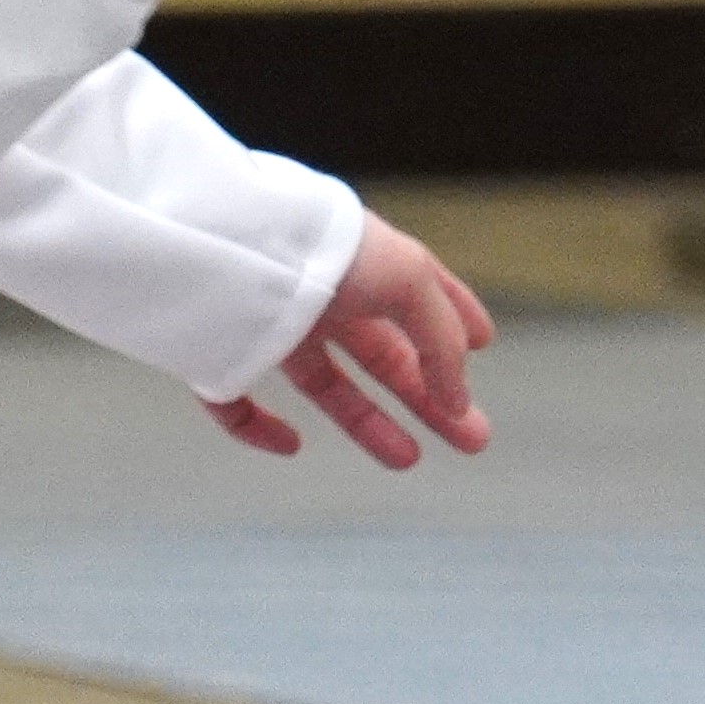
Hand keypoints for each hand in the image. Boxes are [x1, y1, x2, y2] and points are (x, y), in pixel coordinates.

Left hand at [206, 215, 495, 468]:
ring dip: (369, 423)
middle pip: (383, 353)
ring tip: (410, 459)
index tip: (484, 345)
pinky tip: (291, 444)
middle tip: (474, 438)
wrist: (229, 244)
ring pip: (324, 384)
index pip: (417, 292)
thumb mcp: (408, 280)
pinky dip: (260, 428)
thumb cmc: (325, 251)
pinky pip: (237, 403)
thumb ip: (440, 340)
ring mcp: (270, 326)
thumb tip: (458, 398)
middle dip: (430, 396)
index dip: (453, 318)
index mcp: (362, 262)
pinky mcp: (220, 355)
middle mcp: (319, 293)